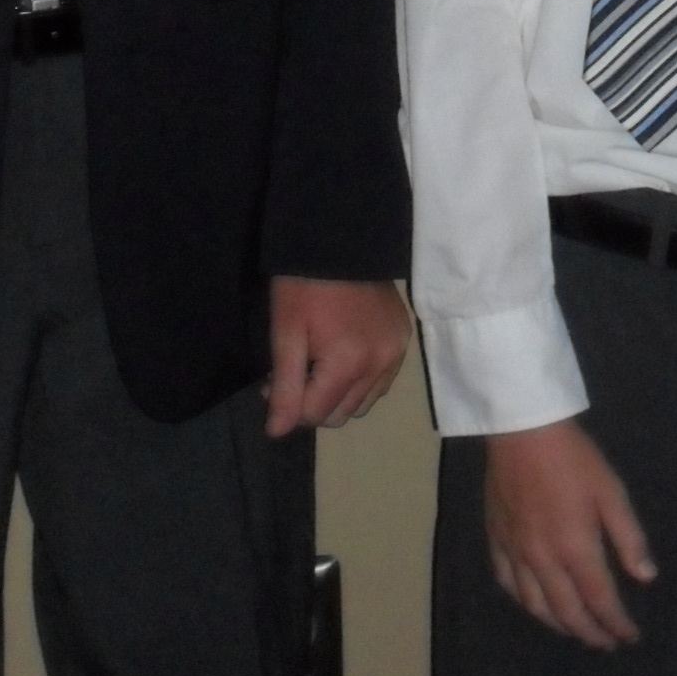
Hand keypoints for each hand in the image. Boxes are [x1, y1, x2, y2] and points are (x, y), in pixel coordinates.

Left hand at [263, 277, 412, 436]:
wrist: (341, 242)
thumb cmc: (304, 285)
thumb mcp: (286, 332)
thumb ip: (285, 386)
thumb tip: (276, 433)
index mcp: (350, 363)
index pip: (314, 414)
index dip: (287, 402)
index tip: (273, 379)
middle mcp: (380, 365)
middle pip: (340, 414)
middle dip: (312, 402)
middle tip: (295, 371)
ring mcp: (396, 354)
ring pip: (362, 403)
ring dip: (337, 395)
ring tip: (319, 363)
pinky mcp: (403, 341)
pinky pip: (380, 383)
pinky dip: (360, 381)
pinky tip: (345, 356)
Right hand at [483, 419, 655, 649]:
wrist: (522, 429)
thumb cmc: (574, 458)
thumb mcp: (611, 491)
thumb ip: (629, 538)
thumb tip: (646, 577)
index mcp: (575, 548)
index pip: (600, 600)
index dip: (617, 624)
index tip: (631, 636)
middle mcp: (543, 559)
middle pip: (567, 612)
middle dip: (590, 633)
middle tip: (606, 642)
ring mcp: (515, 551)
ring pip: (534, 605)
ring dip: (557, 625)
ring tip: (574, 630)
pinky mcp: (496, 538)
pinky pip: (506, 582)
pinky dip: (522, 601)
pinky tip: (532, 602)